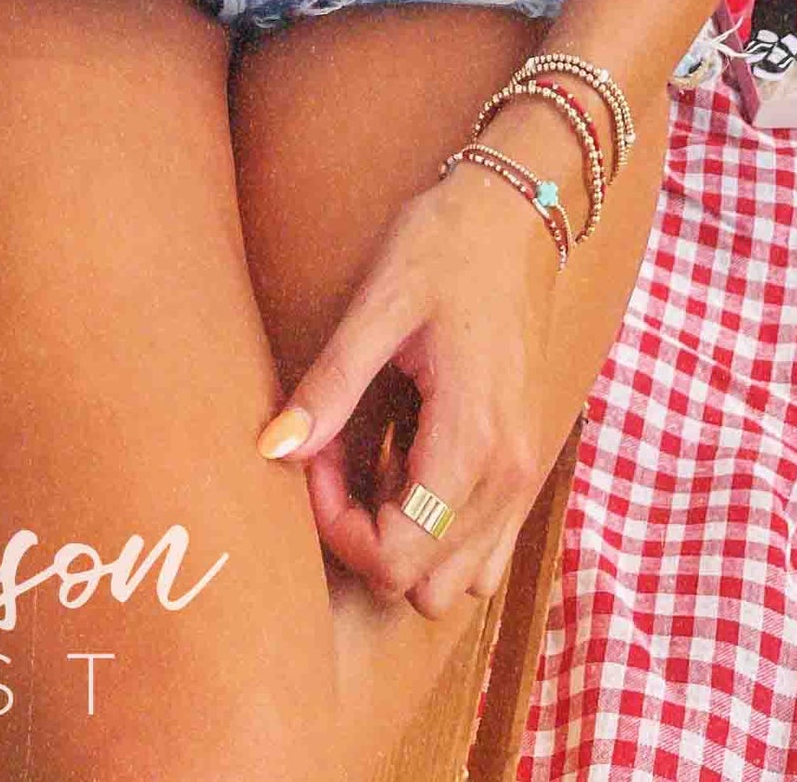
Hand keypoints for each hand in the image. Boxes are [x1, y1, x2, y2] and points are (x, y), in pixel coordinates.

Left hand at [256, 160, 564, 617]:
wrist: (518, 210)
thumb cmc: (446, 244)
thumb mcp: (377, 303)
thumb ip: (330, 385)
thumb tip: (272, 450)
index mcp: (472, 438)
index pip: (396, 556)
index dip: (338, 526)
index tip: (316, 457)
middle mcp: (508, 472)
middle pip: (424, 584)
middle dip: (365, 539)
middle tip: (336, 460)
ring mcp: (523, 472)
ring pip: (457, 580)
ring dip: (403, 542)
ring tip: (372, 463)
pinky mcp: (524, 461)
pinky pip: (484, 548)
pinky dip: (439, 533)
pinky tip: (409, 467)